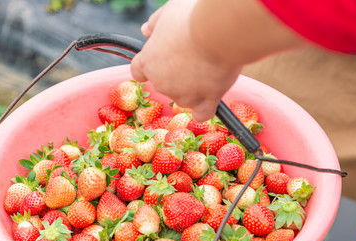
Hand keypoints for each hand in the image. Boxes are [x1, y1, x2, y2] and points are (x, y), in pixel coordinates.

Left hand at [130, 0, 242, 121]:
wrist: (217, 31)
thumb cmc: (191, 18)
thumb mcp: (167, 12)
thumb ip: (155, 23)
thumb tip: (145, 30)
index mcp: (148, 61)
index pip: (139, 71)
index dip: (150, 66)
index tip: (161, 60)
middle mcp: (161, 82)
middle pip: (165, 84)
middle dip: (177, 73)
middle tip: (194, 55)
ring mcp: (183, 95)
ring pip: (185, 97)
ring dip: (194, 87)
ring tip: (209, 66)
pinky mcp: (206, 101)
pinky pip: (202, 113)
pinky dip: (205, 109)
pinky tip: (209, 98)